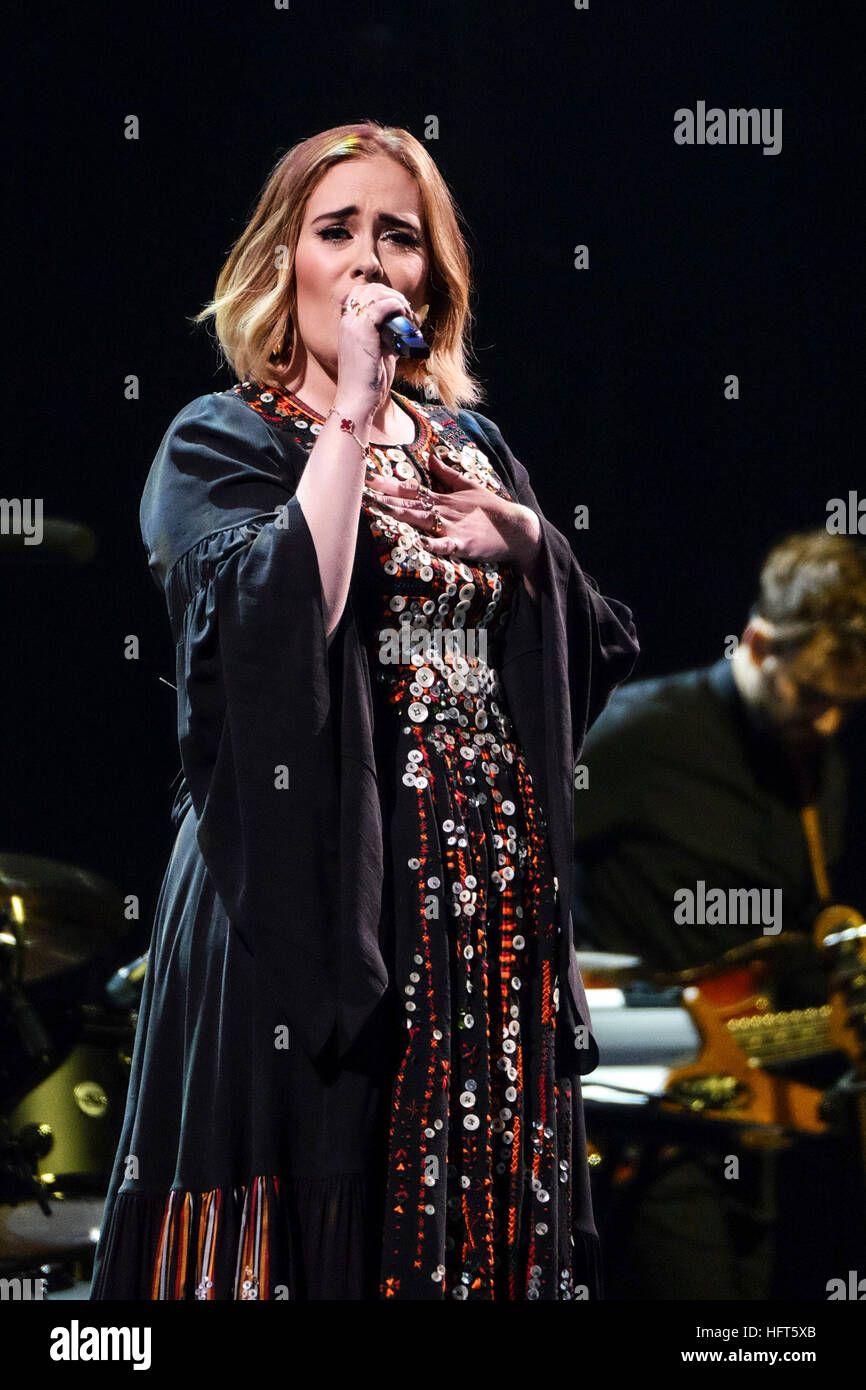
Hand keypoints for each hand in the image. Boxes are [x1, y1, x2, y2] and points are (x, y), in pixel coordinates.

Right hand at [336, 283, 422, 421]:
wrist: (358, 400)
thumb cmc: (369, 382)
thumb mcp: (380, 354)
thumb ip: (389, 338)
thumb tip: (407, 328)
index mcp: (347, 325)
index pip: (361, 294)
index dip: (383, 295)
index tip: (400, 309)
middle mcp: (347, 321)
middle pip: (369, 289)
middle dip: (392, 294)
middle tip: (407, 311)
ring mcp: (352, 325)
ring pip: (374, 293)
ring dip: (396, 299)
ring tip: (408, 314)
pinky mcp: (362, 332)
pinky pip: (380, 305)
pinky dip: (396, 306)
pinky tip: (405, 317)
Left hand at [364, 453, 542, 572]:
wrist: (517, 528)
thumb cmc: (492, 509)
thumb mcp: (469, 487)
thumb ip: (447, 474)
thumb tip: (430, 456)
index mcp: (443, 499)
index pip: (411, 489)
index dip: (388, 485)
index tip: (368, 478)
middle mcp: (444, 511)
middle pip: (410, 503)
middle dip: (386, 498)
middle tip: (363, 493)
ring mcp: (453, 527)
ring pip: (422, 520)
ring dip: (402, 515)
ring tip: (382, 510)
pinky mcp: (464, 544)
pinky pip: (446, 545)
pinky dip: (435, 544)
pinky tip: (421, 543)